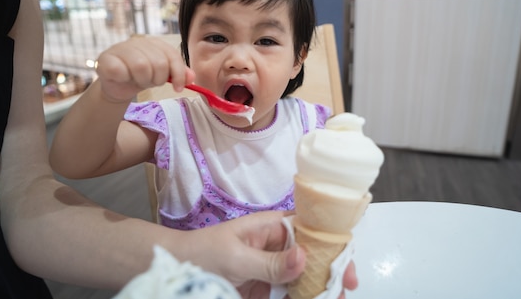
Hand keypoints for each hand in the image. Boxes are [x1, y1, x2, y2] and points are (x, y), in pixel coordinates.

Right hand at [95, 35, 193, 102]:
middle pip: (159, 63)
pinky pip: (119, 70)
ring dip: (142, 80)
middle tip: (150, 82)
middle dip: (157, 79)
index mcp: (155, 43)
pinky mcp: (104, 59)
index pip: (172, 55)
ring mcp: (120, 48)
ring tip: (138, 81)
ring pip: (141, 66)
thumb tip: (192, 78)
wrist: (117, 84)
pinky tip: (123, 79)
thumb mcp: (163, 75)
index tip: (178, 88)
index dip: (178, 73)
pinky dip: (124, 78)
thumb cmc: (141, 77)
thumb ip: (178, 74)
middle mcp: (138, 42)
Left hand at [194, 211, 357, 298]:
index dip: (331, 244)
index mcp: (273, 227)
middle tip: (344, 291)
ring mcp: (274, 269)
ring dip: (319, 289)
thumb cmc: (202, 254)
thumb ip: (270, 261)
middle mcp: (278, 246)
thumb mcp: (236, 256)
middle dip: (331, 272)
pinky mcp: (267, 289)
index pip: (310, 230)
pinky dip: (302, 298)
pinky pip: (290, 295)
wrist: (176, 272)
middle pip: (313, 257)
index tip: (344, 265)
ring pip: (306, 278)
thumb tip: (305, 256)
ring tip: (332, 298)